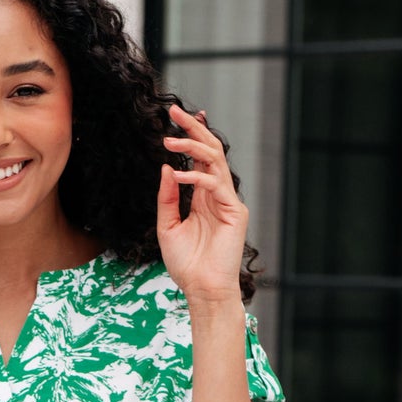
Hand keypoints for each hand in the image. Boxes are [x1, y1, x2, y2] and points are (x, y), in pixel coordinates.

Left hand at [157, 104, 247, 307]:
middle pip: (210, 150)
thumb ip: (167, 198)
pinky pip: (215, 184)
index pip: (200, 157)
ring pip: (215, 160)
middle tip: (174, 110)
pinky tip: (177, 175)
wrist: (202, 291)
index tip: (176, 116)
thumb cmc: (186, 265)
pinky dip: (196, 176)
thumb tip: (167, 167)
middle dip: (192, 128)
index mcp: (203, 196)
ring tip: (168, 139)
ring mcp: (228, 201)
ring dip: (191, 146)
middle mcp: (218, 194)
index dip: (192, 134)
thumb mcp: (167, 227)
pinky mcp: (234, 211)